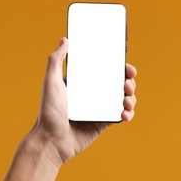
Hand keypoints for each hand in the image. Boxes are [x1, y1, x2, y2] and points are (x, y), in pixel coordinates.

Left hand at [27, 37, 136, 167]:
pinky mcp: (103, 123)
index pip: (105, 71)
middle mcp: (93, 94)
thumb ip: (56, 60)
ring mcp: (99, 109)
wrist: (51, 141)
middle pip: (118, 84)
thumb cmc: (49, 111)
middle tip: (128, 83)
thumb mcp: (51, 81)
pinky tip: (125, 113)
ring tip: (127, 100)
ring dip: (131, 97)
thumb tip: (65, 39)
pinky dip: (128, 114)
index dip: (119, 67)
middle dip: (129, 82)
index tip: (126, 66)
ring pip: (123, 99)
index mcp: (83, 83)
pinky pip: (121, 116)